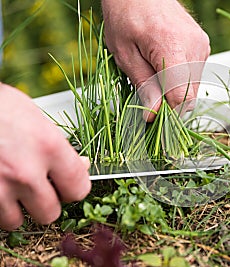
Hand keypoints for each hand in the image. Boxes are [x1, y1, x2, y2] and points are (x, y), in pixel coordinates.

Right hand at [0, 84, 90, 230]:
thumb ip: (59, 147)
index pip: (78, 188)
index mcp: (48, 147)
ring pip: (17, 221)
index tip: (70, 185)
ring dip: (17, 209)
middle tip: (40, 187)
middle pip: (50, 213)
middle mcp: (25, 171)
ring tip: (13, 187)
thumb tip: (80, 165)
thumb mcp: (36, 118)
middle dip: (47, 202)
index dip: (75, 188)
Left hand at [102, 0, 209, 120]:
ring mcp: (201, 46)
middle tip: (148, 93)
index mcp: (172, 46)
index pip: (181, 96)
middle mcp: (194, 47)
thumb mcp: (124, 52)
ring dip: (174, 90)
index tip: (152, 116)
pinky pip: (194, 75)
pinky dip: (180, 79)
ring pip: (193, 88)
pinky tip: (164, 65)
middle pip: (189, 96)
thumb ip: (143, 84)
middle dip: (169, 102)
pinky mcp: (203, 46)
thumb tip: (153, 114)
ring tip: (154, 71)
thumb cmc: (127, 13)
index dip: (167, 111)